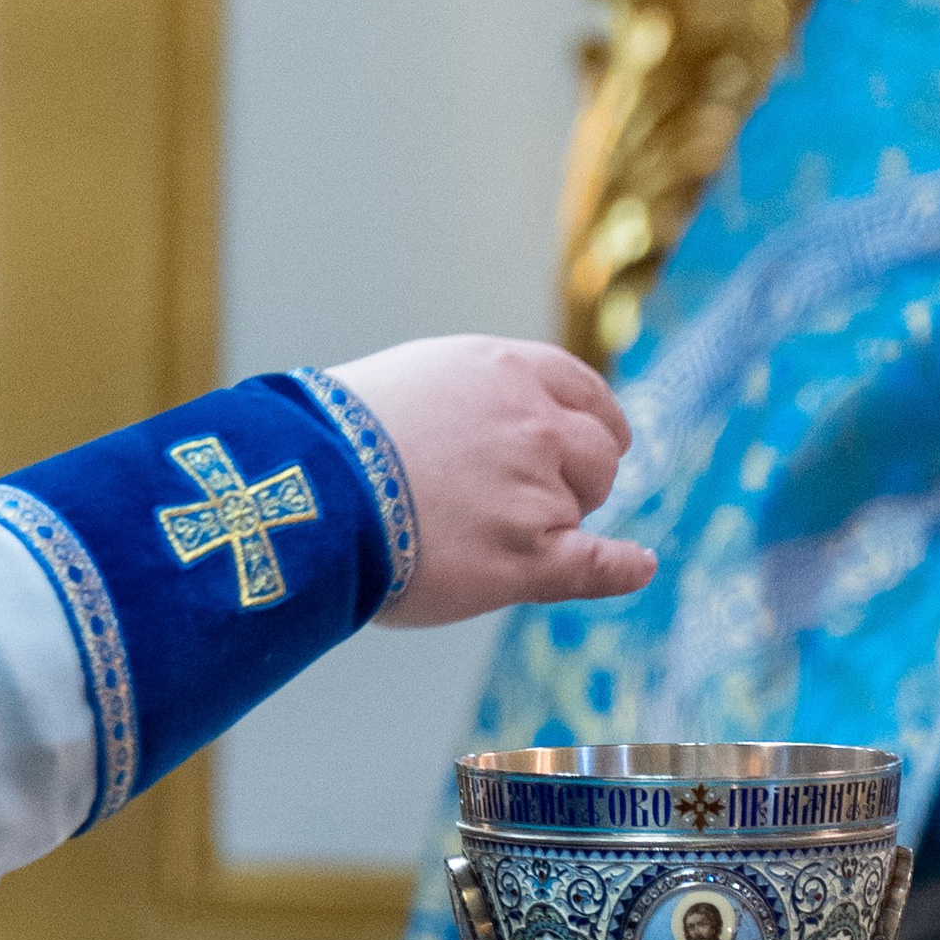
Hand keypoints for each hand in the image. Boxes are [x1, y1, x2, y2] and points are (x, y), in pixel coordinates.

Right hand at [330, 335, 655, 627]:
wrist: (303, 492)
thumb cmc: (334, 442)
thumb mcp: (413, 380)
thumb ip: (473, 397)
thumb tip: (496, 423)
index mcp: (506, 371)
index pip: (582, 391)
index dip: (590, 422)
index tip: (590, 441)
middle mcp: (533, 423)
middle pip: (597, 453)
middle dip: (574, 476)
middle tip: (521, 501)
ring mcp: (536, 492)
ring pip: (581, 510)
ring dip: (551, 522)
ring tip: (479, 534)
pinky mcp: (528, 558)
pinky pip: (595, 564)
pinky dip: (619, 568)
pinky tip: (635, 568)